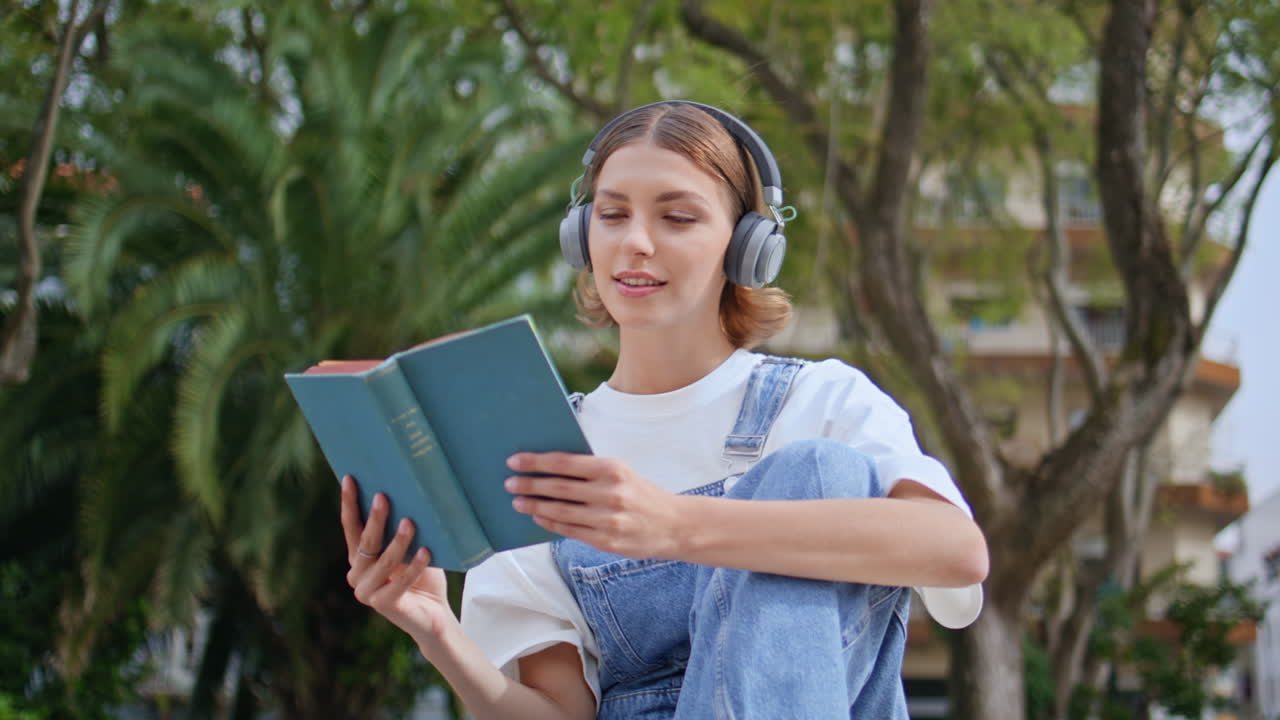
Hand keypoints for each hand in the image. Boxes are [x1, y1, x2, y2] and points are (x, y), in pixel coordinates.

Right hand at [340, 476, 454, 646]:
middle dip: (375, 518)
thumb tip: (407, 495)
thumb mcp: (411, 548)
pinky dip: (414, 567)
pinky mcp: (383, 605)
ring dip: (398, 542)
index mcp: (360, 557)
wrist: (434, 614)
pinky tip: (426, 552)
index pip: (351, 527)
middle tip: (384, 496)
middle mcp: (357, 574)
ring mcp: (366, 592)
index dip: (350, 503)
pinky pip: (400, 582)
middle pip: (365, 542)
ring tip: (411, 523)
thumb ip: (401, 530)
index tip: (350, 478)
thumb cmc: (423, 575)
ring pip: (382, 561)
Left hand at [505, 453, 686, 559]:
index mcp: (613, 469)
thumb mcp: (622, 473)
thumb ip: (590, 470)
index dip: (536, 462)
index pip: (565, 463)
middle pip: (559, 488)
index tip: (514, 461)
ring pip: (560, 512)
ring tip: (518, 502)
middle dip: (530, 485)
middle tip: (509, 483)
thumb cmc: (641, 494)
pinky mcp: (606, 541)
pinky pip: (570, 531)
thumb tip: (548, 467)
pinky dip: (551, 524)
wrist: (673, 525)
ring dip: (535, 507)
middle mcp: (610, 493)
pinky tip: (538, 518)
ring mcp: (607, 520)